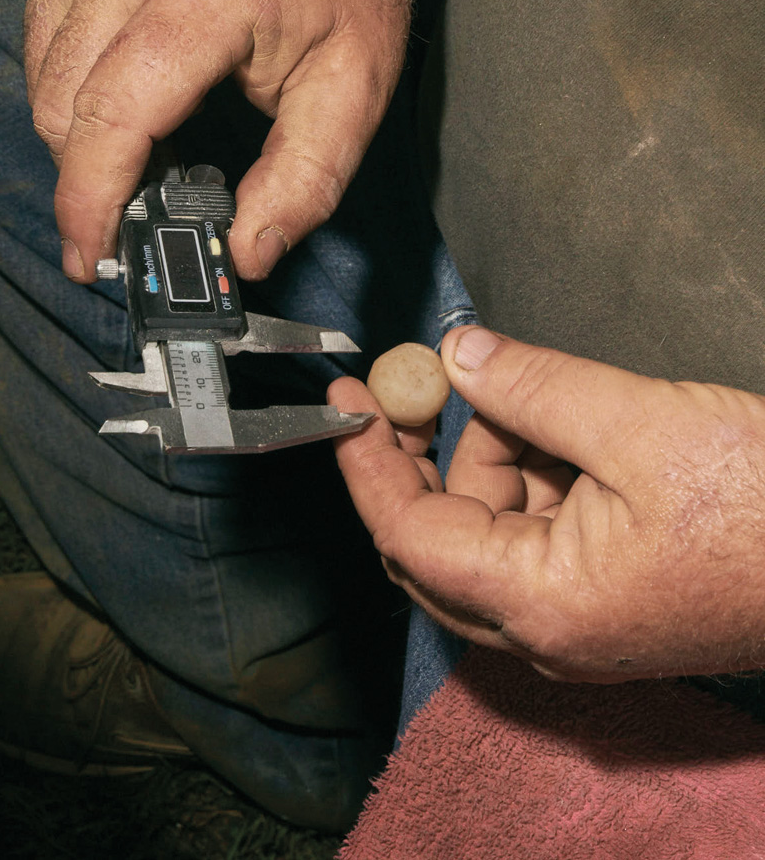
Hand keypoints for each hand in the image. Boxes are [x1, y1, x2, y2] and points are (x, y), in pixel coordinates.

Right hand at [24, 0, 410, 281]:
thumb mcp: (356, 89)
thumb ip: (304, 182)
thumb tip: (249, 255)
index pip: (114, 116)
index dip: (92, 201)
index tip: (92, 257)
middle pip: (64, 106)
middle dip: (86, 180)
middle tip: (131, 217)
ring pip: (43, 76)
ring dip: (76, 136)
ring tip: (136, 157)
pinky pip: (44, 36)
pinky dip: (69, 85)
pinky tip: (122, 99)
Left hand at [332, 326, 764, 681]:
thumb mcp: (639, 423)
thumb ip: (532, 387)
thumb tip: (458, 356)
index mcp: (545, 603)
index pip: (410, 535)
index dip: (366, 464)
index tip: (345, 404)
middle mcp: (550, 629)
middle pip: (440, 540)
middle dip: (426, 455)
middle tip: (421, 382)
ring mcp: (581, 620)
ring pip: (491, 530)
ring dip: (493, 454)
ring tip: (532, 394)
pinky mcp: (609, 598)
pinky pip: (539, 533)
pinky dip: (535, 472)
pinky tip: (565, 426)